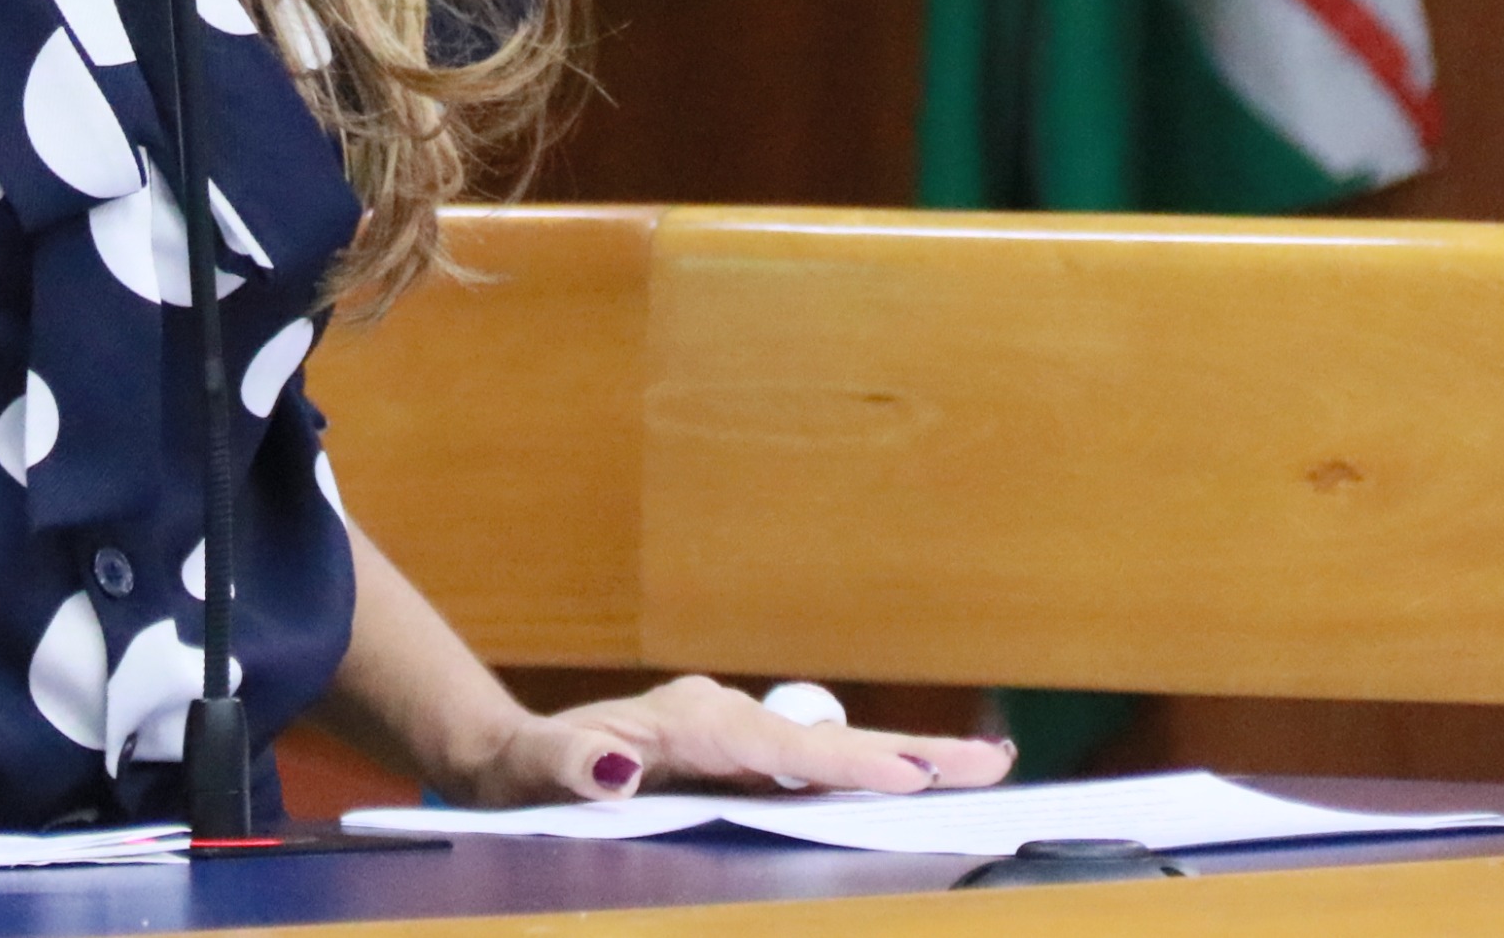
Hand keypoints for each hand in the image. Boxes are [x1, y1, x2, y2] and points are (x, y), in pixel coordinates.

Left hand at [456, 675, 1013, 805]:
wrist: (512, 761)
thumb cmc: (521, 774)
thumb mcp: (527, 774)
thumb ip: (565, 767)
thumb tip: (615, 768)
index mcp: (686, 721)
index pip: (779, 747)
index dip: (846, 765)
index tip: (912, 776)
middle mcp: (721, 719)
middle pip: (826, 741)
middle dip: (910, 753)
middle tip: (992, 765)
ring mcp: (736, 736)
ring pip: (832, 752)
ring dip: (907, 760)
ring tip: (983, 771)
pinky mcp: (740, 758)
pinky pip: (814, 769)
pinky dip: (873, 772)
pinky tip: (922, 785)